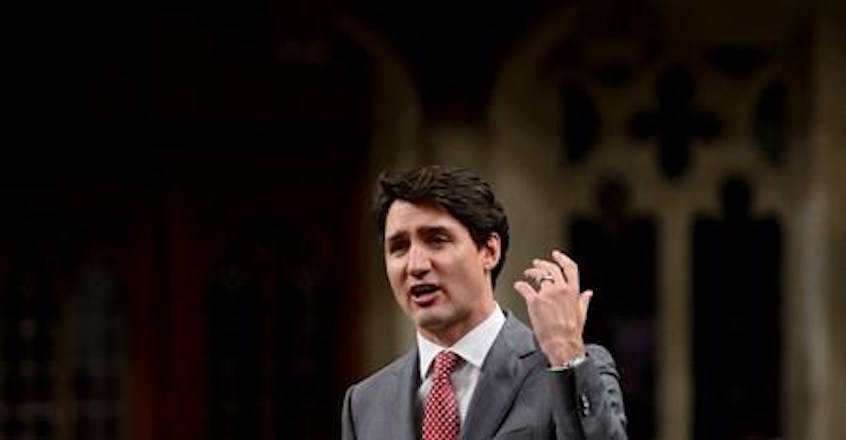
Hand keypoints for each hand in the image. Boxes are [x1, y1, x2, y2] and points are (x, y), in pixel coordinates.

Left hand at [513, 250, 592, 365]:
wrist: (562, 344)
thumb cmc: (572, 332)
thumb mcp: (581, 313)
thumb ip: (583, 300)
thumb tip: (588, 293)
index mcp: (573, 291)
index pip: (570, 268)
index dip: (562, 259)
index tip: (555, 255)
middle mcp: (561, 289)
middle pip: (551, 269)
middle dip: (542, 264)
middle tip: (536, 264)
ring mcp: (548, 294)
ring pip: (538, 275)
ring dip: (531, 272)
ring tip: (527, 273)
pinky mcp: (535, 301)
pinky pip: (525, 287)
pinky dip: (520, 285)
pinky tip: (518, 285)